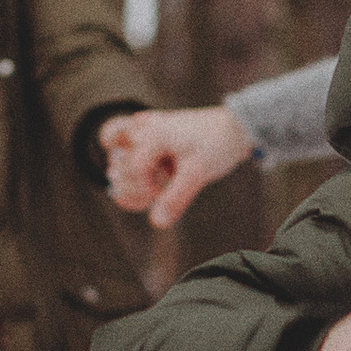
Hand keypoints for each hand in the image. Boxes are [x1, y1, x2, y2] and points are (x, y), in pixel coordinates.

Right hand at [99, 104, 255, 227]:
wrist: (235, 126)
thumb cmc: (217, 145)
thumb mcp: (198, 173)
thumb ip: (176, 198)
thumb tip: (157, 223)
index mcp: (153, 135)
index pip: (132, 171)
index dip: (143, 192)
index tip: (159, 198)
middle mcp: (143, 128)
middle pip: (117, 163)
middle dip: (132, 186)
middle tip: (156, 193)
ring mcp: (144, 127)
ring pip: (115, 151)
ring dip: (129, 175)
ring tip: (154, 183)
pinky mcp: (149, 131)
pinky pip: (123, 144)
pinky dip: (133, 165)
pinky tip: (153, 175)